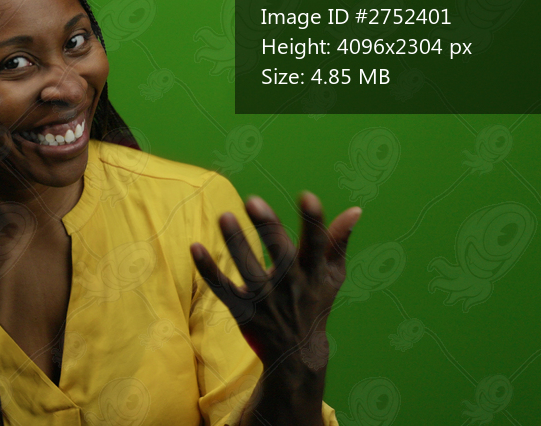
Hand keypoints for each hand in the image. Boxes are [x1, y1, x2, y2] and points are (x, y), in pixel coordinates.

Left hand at [190, 192, 360, 424]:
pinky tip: (195, 246)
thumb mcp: (332, 276)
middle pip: (280, 254)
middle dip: (268, 228)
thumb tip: (355, 210)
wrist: (297, 355)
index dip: (313, 221)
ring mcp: (264, 299)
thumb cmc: (314, 303)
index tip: (307, 195)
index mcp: (313, 273)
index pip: (316, 244)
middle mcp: (290, 285)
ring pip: (248, 269)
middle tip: (253, 200)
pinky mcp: (242, 309)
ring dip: (236, 243)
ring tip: (224, 216)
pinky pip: (222, 288)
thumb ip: (338, 242)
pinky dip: (208, 269)